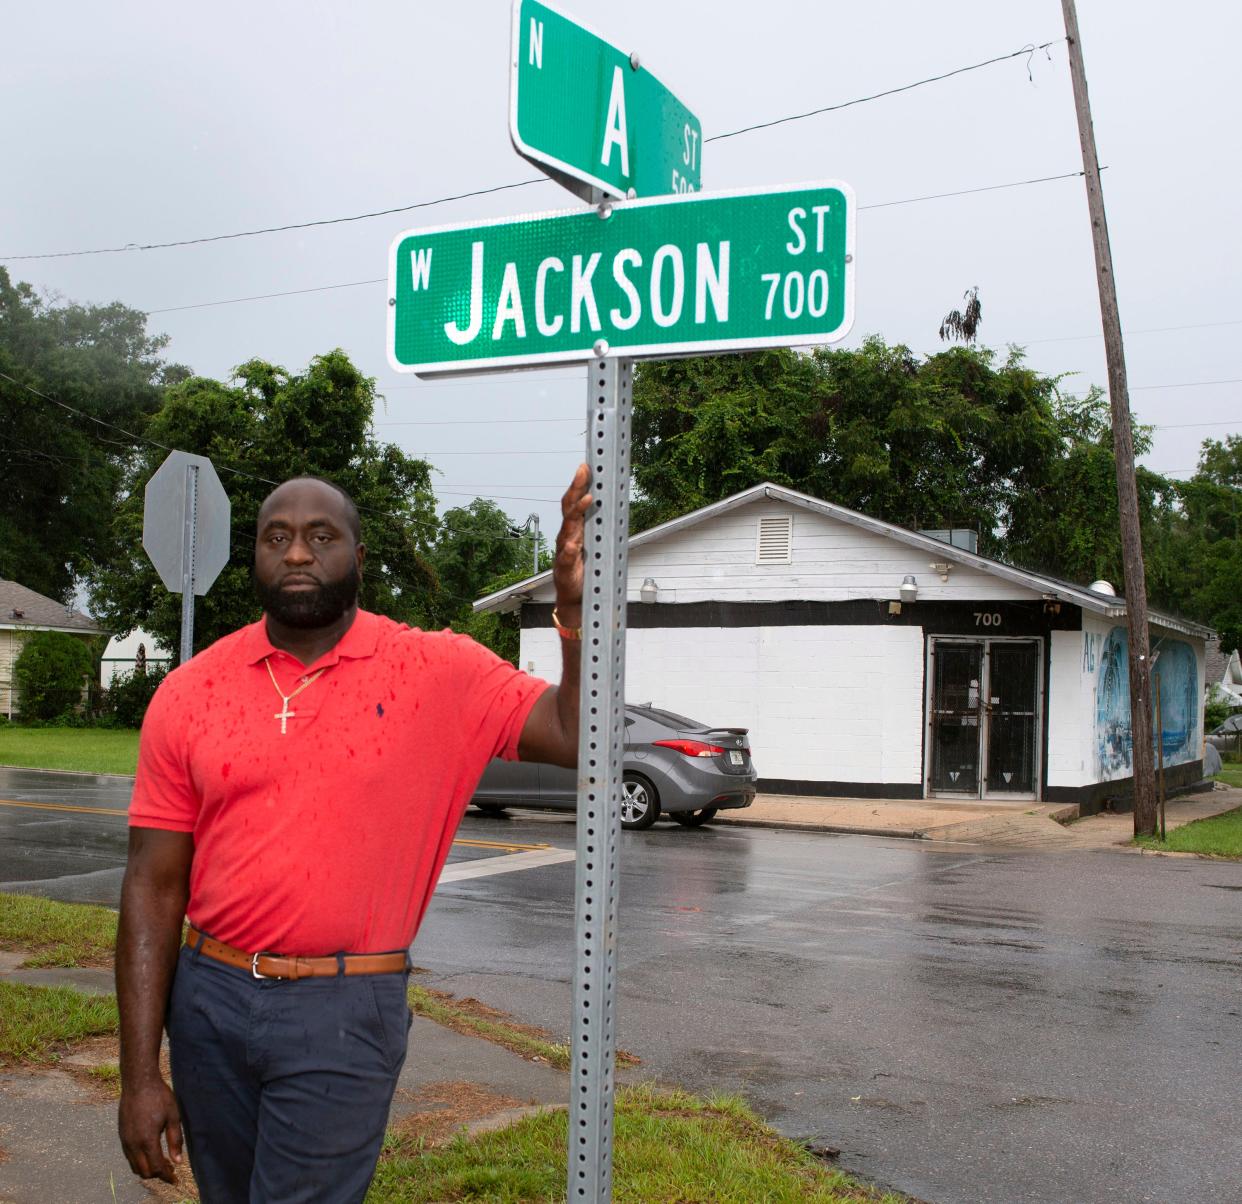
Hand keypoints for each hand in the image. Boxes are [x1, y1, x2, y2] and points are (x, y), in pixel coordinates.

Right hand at [119, 1077, 182, 1183]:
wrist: (138, 1082)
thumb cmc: (159, 1097)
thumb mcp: (173, 1116)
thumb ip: (175, 1140)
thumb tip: (178, 1161)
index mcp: (147, 1140)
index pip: (156, 1168)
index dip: (167, 1176)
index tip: (175, 1180)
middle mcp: (133, 1144)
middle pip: (143, 1171)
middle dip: (157, 1174)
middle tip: (171, 1170)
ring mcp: (125, 1141)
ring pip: (134, 1166)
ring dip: (147, 1168)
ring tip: (162, 1162)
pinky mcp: (122, 1135)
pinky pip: (129, 1156)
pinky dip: (140, 1160)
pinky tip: (151, 1152)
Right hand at [552, 464, 592, 623]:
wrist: (574, 597)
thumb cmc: (582, 569)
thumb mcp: (592, 544)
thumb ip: (596, 526)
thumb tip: (610, 506)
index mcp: (573, 529)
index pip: (573, 502)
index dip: (578, 483)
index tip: (585, 466)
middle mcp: (566, 537)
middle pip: (569, 508)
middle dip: (576, 488)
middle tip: (583, 471)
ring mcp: (564, 551)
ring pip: (568, 528)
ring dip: (577, 513)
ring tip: (587, 499)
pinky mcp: (566, 569)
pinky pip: (567, 558)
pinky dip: (570, 551)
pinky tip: (574, 545)